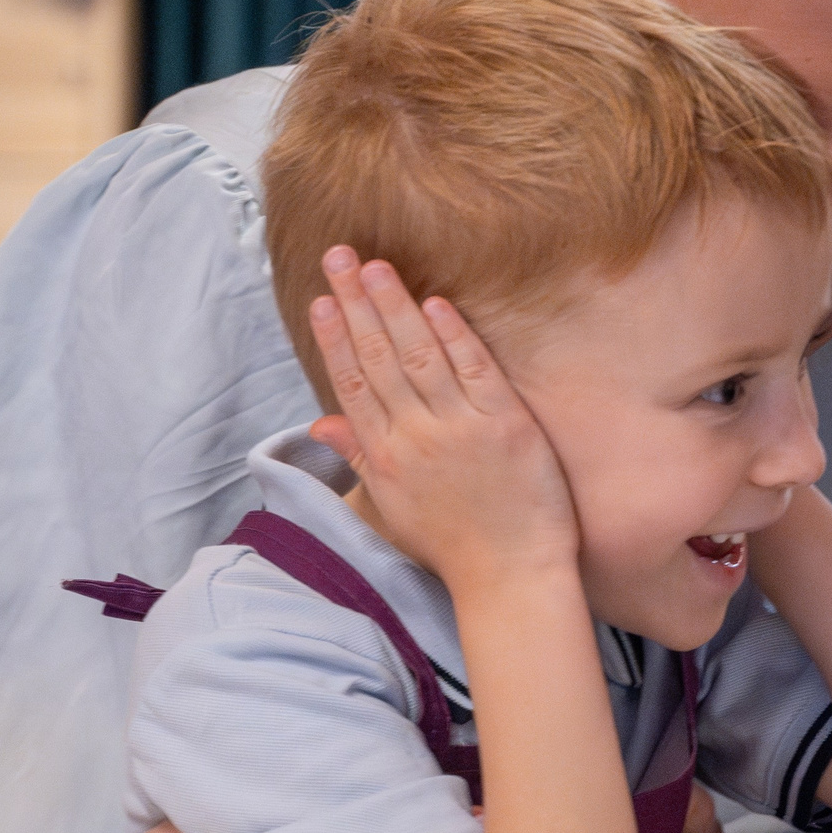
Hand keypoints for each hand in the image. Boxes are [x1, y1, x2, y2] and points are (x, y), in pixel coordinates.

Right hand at [306, 246, 578, 591]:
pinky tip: (435, 303)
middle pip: (377, 358)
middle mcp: (414, 437)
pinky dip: (454, 336)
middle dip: (355, 302)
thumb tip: (320, 424)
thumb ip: (360, 457)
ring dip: (395, 307)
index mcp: (385, 456)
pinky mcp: (505, 425)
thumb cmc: (453, 546)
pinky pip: (475, 371)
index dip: (334, 337)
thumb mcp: (392, 507)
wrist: (511, 577)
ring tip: (375, 265)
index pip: (351, 384)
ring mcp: (459, 429)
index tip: (320, 299)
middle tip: (338, 255)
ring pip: (419, 356)